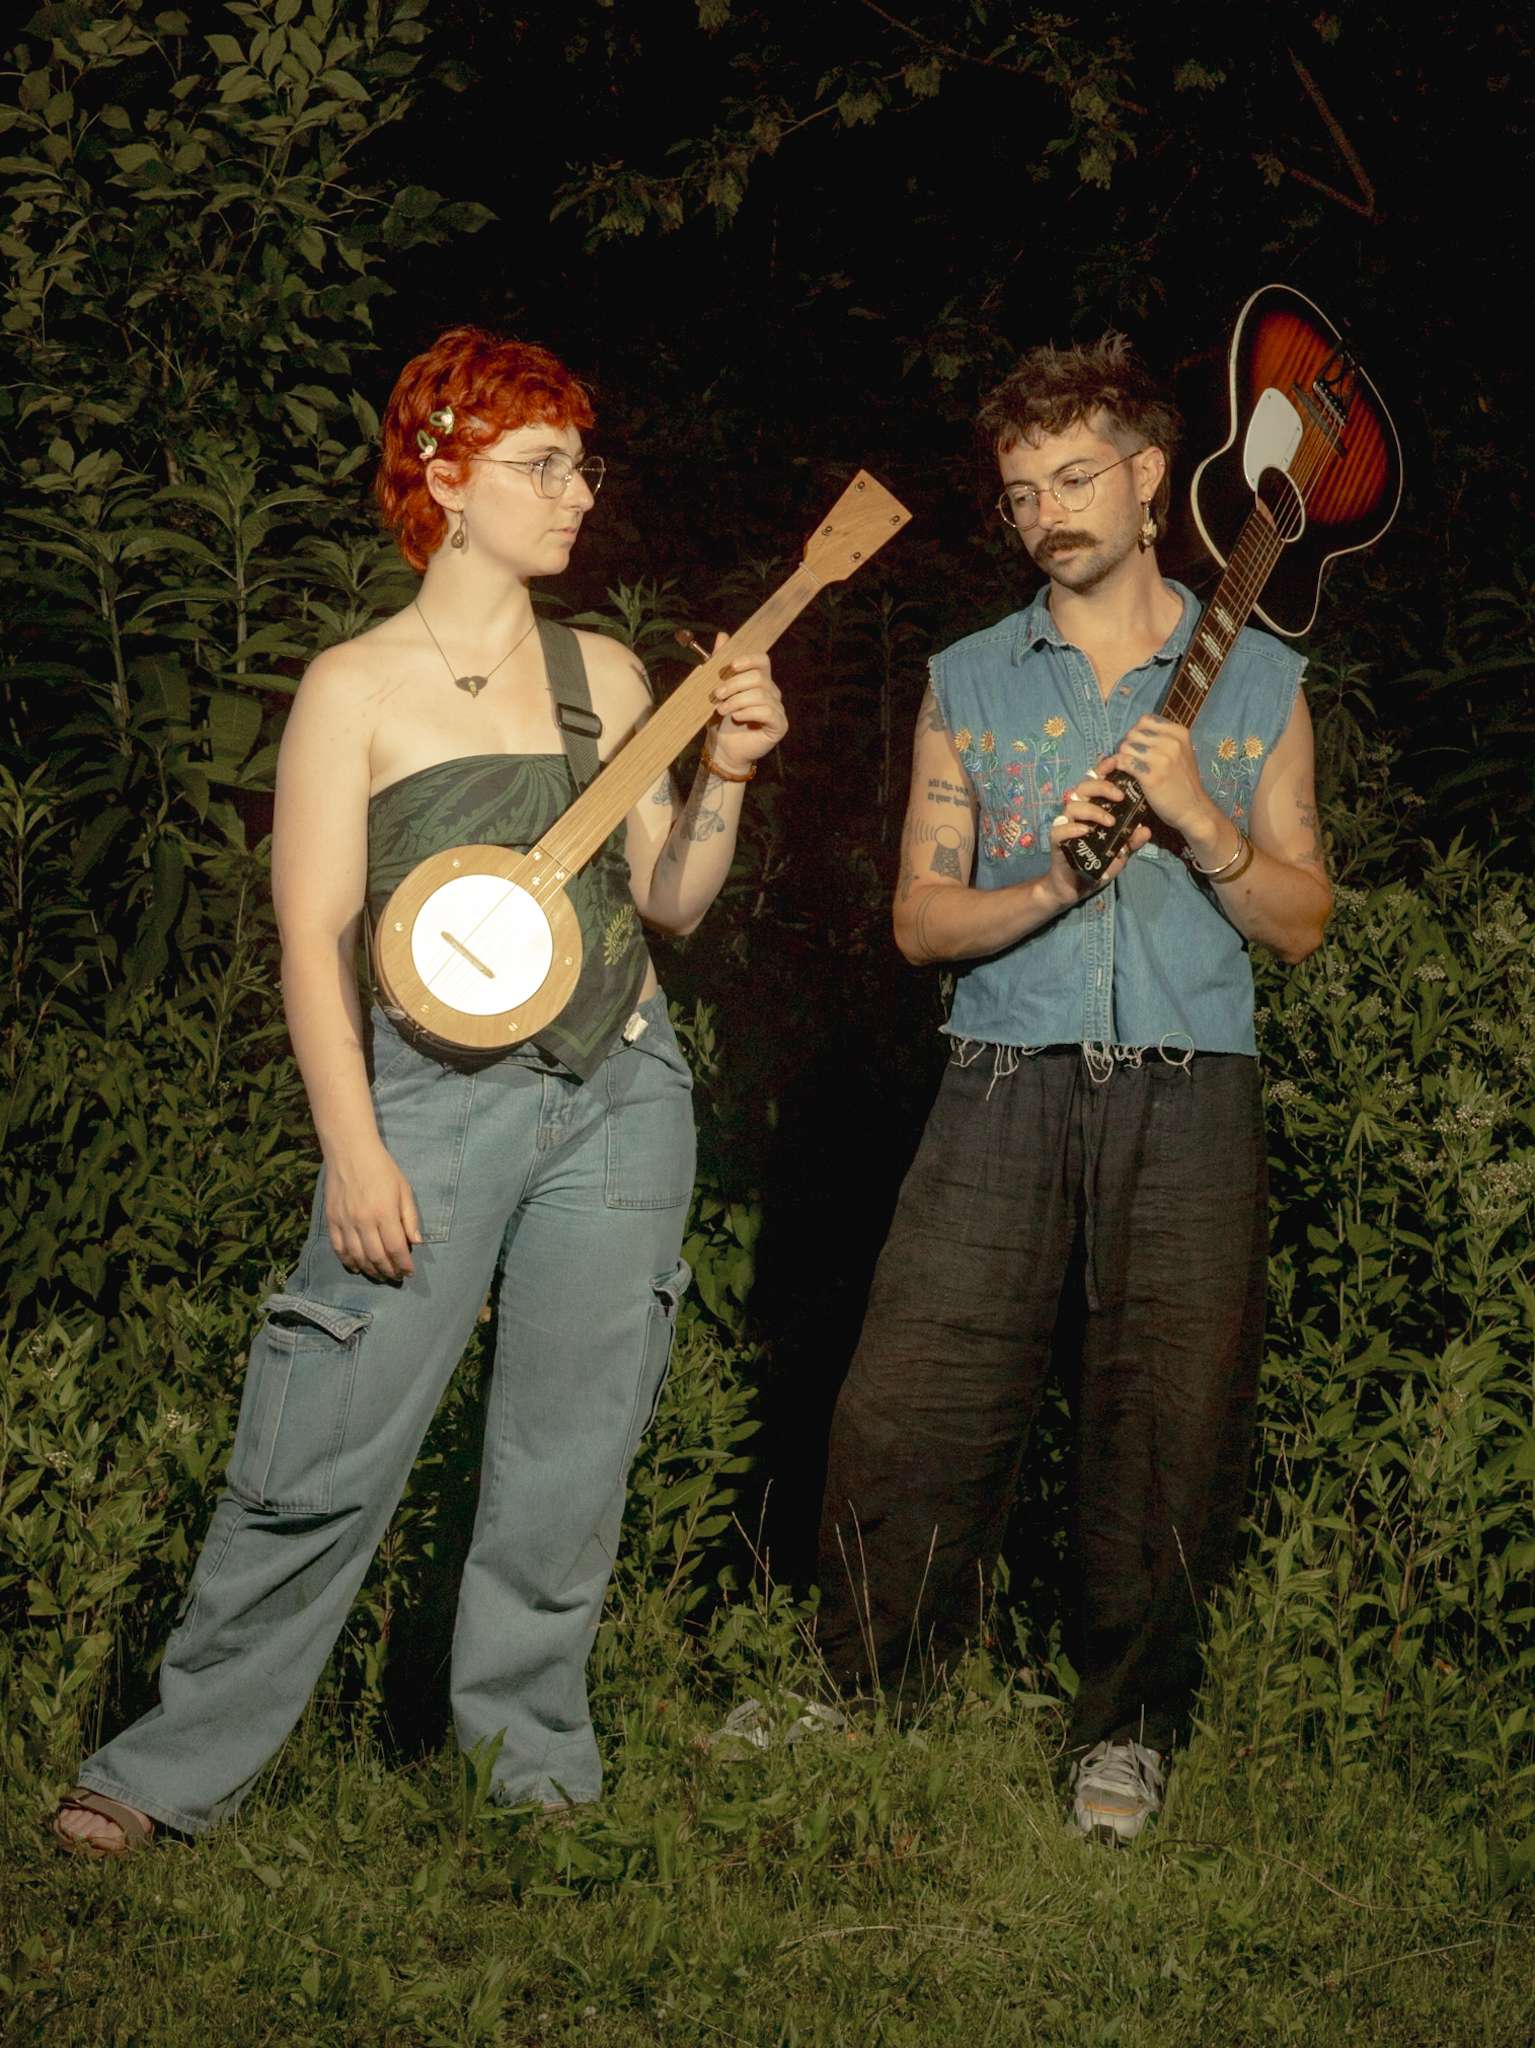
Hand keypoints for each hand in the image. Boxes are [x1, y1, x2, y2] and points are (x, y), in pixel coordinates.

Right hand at [322, 1140, 422, 1280]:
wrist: (350, 1151)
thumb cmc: (382, 1168)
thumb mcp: (404, 1189)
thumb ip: (410, 1217)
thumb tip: (416, 1242)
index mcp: (385, 1213)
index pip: (396, 1248)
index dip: (403, 1265)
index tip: (408, 1272)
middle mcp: (364, 1221)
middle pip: (377, 1257)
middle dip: (388, 1271)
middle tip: (395, 1277)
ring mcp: (345, 1222)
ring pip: (357, 1257)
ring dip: (370, 1270)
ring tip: (380, 1275)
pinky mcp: (331, 1220)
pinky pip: (338, 1248)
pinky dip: (348, 1261)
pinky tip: (357, 1267)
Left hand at [705, 631, 787, 774]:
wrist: (723, 749)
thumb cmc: (720, 720)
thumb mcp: (716, 690)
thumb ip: (719, 664)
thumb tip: (723, 635)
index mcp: (759, 680)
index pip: (762, 660)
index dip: (748, 660)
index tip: (730, 667)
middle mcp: (771, 692)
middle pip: (758, 677)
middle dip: (734, 684)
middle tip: (716, 695)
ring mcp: (777, 709)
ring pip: (760, 695)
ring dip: (736, 701)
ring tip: (721, 710)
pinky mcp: (779, 725)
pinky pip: (768, 712)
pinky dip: (748, 712)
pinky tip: (736, 718)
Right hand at [1042, 768, 1150, 910]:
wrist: (1076, 887)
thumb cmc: (1097, 865)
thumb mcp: (1120, 854)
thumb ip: (1132, 841)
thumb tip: (1146, 830)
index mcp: (1092, 808)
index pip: (1095, 783)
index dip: (1102, 769)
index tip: (1114, 762)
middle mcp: (1078, 812)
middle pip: (1083, 787)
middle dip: (1102, 787)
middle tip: (1120, 797)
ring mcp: (1066, 825)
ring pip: (1073, 805)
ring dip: (1093, 810)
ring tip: (1110, 822)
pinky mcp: (1056, 840)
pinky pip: (1060, 828)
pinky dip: (1073, 827)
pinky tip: (1086, 831)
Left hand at [1111, 715, 1218, 839]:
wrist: (1194, 809)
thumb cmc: (1183, 782)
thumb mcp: (1180, 753)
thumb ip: (1162, 741)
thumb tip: (1132, 735)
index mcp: (1180, 733)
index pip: (1145, 720)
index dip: (1137, 733)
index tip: (1139, 747)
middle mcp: (1172, 742)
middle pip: (1133, 732)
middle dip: (1128, 745)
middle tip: (1132, 760)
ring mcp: (1162, 758)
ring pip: (1125, 747)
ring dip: (1123, 757)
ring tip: (1130, 768)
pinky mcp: (1151, 775)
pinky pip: (1124, 762)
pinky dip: (1119, 767)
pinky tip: (1126, 774)